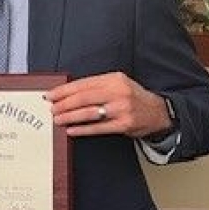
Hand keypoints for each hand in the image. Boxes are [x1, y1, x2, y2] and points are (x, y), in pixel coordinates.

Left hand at [47, 72, 170, 138]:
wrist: (158, 111)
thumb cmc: (131, 97)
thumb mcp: (117, 84)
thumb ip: (95, 86)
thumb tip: (66, 93)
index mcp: (114, 79)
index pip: (83, 84)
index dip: (63, 90)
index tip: (50, 95)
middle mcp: (118, 92)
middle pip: (83, 98)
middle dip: (64, 104)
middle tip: (52, 108)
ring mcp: (122, 109)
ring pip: (89, 113)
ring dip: (70, 117)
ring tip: (57, 119)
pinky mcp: (124, 124)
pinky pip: (98, 128)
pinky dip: (82, 129)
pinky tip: (71, 130)